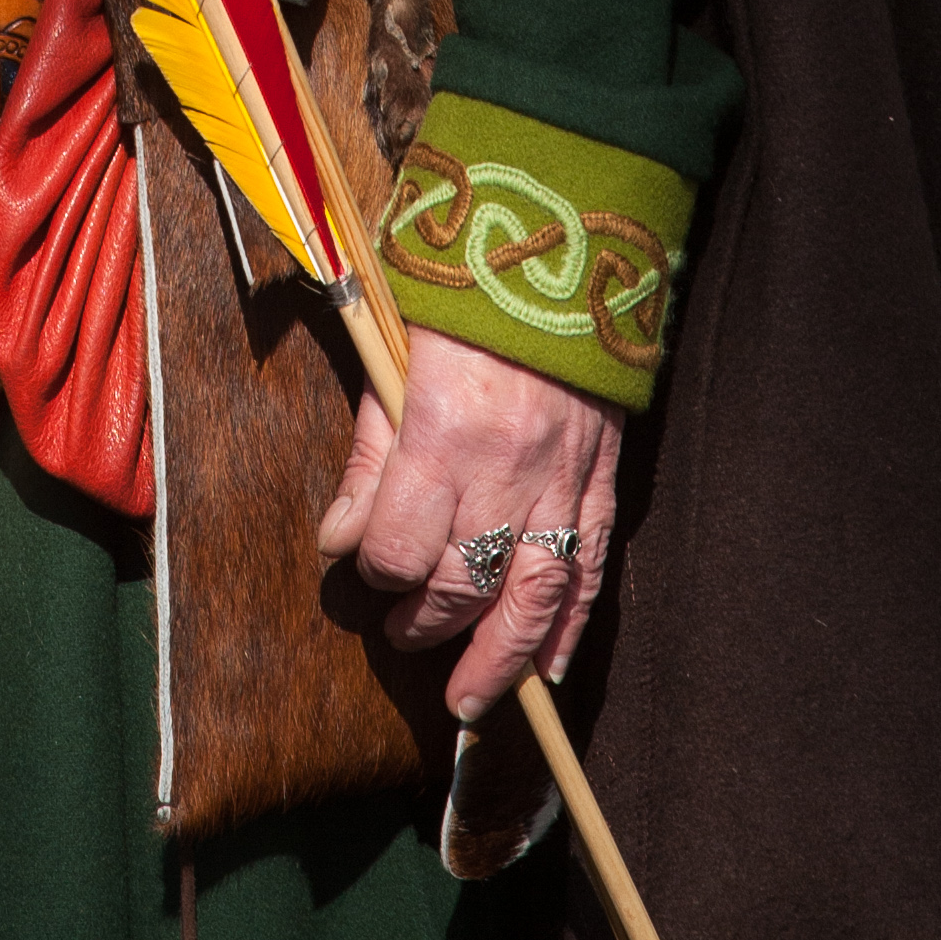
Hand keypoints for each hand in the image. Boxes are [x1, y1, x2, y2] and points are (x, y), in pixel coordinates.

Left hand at [317, 332, 618, 723]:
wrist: (553, 240)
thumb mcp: (391, 358)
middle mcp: (507, 469)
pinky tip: (550, 667)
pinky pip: (590, 569)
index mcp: (443, 433)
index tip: (365, 565)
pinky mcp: (602, 477)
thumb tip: (338, 538)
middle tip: (403, 634)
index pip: (402, 546)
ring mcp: (562, 478)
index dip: (377, 568)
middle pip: (464, 582)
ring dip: (500, 659)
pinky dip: (572, 625)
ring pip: (533, 597)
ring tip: (470, 698)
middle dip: (428, 622)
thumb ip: (369, 454)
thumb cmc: (457, 293)